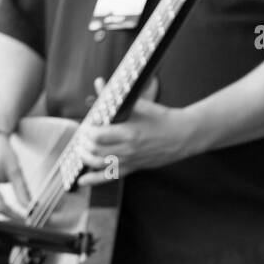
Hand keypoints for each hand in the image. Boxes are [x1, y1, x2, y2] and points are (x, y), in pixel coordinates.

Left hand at [75, 80, 194, 187]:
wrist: (182, 135)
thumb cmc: (162, 119)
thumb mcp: (139, 105)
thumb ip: (115, 97)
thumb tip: (99, 83)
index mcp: (129, 133)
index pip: (97, 135)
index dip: (87, 130)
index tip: (86, 124)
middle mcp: (128, 150)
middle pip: (95, 150)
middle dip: (84, 142)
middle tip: (83, 135)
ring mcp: (130, 161)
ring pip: (98, 164)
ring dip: (85, 157)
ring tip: (81, 149)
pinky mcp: (133, 168)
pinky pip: (110, 177)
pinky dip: (94, 180)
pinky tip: (83, 180)